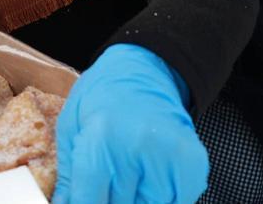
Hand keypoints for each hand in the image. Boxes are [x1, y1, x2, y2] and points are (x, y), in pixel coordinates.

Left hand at [53, 44, 207, 203]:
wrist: (143, 70)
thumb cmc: (103, 96)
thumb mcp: (71, 128)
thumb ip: (69, 177)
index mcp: (102, 138)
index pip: (88, 201)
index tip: (83, 201)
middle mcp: (139, 148)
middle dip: (108, 200)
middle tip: (106, 180)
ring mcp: (170, 158)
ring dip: (135, 198)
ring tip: (128, 174)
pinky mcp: (193, 166)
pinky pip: (176, 203)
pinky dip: (160, 197)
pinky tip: (149, 177)